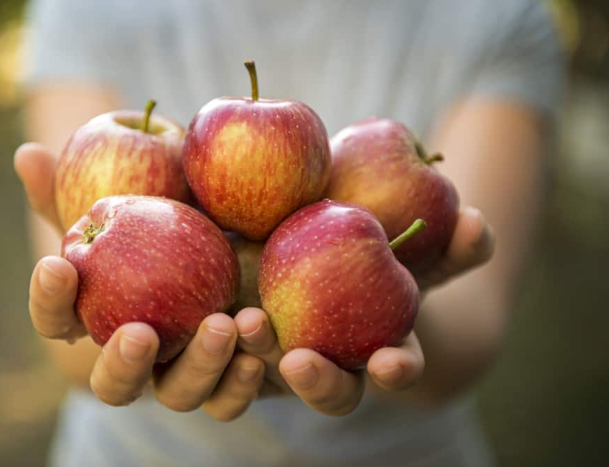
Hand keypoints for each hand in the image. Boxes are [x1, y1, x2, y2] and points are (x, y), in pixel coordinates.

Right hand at [15, 143, 263, 420]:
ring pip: (179, 395)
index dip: (49, 300)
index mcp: (103, 318)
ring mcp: (185, 374)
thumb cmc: (173, 228)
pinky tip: (257, 352)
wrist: (246, 247)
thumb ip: (87, 189)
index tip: (59, 265)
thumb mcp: (138, 203)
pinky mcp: (230, 380)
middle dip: (121, 364)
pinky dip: (240, 383)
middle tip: (141, 332)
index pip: (57, 322)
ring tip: (222, 324)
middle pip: (115, 385)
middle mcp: (140, 358)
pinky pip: (230, 397)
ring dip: (199, 366)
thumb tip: (28, 157)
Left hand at [234, 207, 494, 415]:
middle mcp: (331, 365)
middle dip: (318, 384)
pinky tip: (213, 317)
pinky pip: (216, 362)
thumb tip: (478, 222)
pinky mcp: (234, 347)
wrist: (316, 250)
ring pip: (273, 389)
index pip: (395, 369)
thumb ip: (451, 240)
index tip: (390, 362)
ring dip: (260, 361)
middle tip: (300, 360)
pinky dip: (209, 349)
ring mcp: (280, 361)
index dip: (397, 371)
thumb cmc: (378, 249)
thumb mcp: (415, 244)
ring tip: (249, 323)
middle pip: (329, 394)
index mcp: (378, 348)